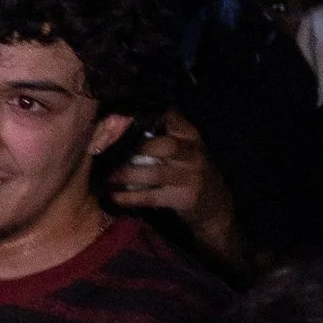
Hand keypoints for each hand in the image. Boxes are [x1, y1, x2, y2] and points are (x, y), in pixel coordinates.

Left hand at [102, 111, 246, 266]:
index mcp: (190, 135)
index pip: (169, 116)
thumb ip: (162, 134)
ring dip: (126, 174)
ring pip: (154, 173)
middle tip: (105, 148)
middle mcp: (192, 153)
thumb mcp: (184, 148)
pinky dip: (130, 197)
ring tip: (106, 175)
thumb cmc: (190, 171)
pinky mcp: (184, 199)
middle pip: (163, 146)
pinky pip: (152, 196)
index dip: (143, 115)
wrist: (216, 207)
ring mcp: (190, 177)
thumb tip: (120, 120)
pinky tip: (113, 196)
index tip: (116, 116)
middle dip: (133, 147)